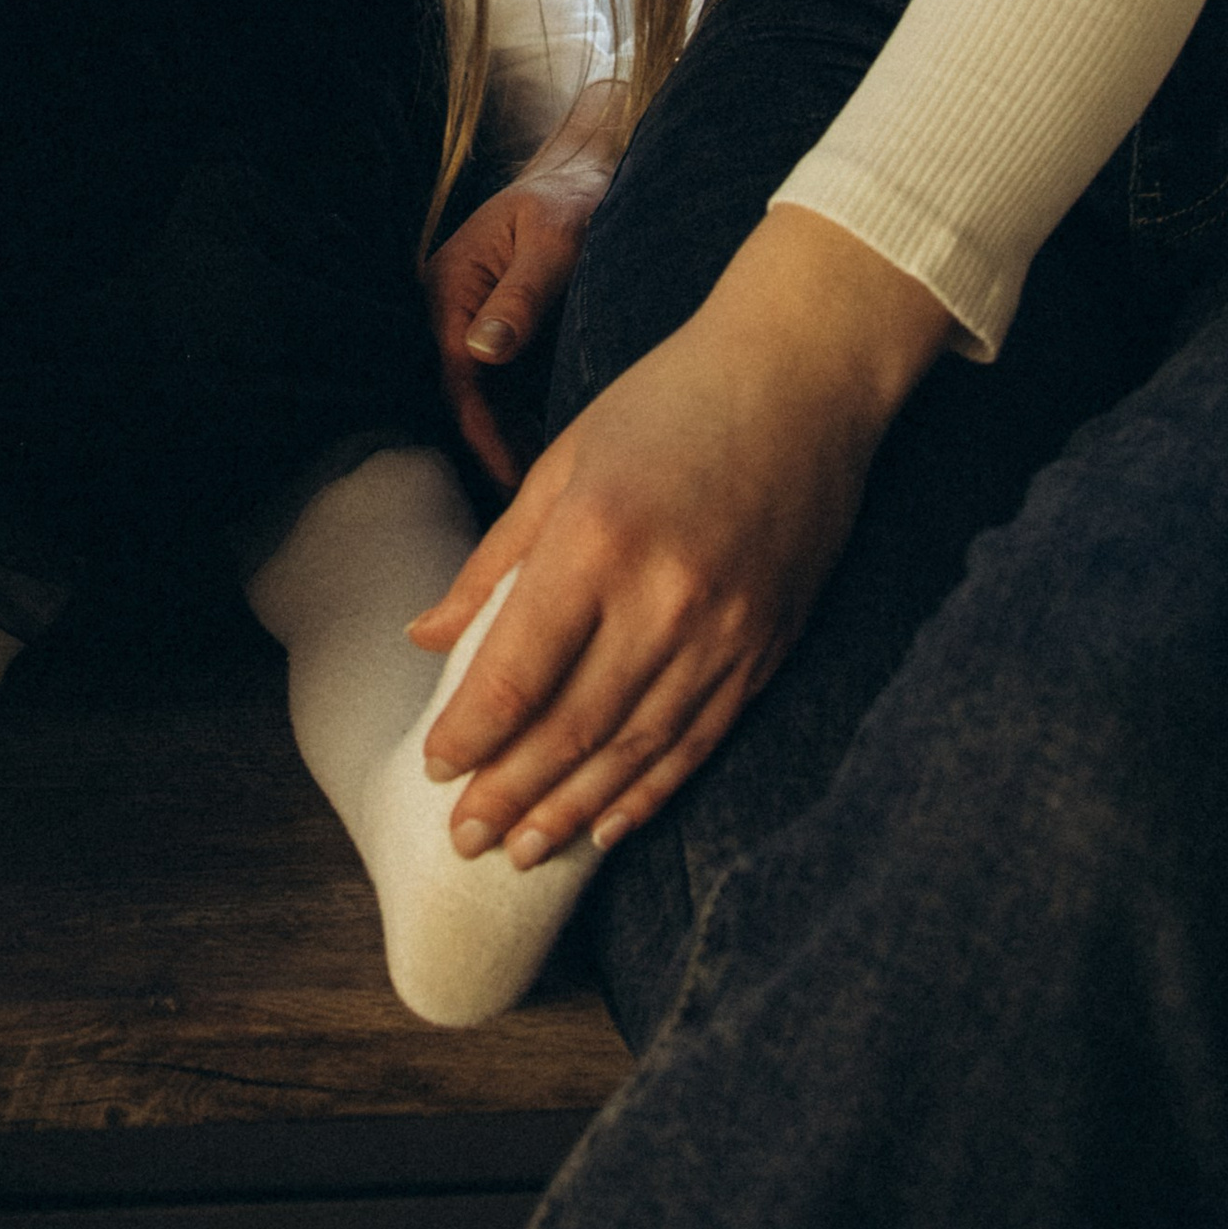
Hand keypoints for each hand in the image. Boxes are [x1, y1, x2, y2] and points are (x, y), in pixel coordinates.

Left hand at [411, 209, 949, 866]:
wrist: (800, 378)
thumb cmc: (666, 403)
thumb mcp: (562, 460)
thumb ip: (496, 558)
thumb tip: (427, 637)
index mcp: (597, 538)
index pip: (519, 667)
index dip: (472, 729)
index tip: (435, 765)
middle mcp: (664, 597)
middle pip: (574, 724)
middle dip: (511, 790)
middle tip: (464, 839)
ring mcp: (725, 630)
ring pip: (637, 748)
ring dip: (574, 808)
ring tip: (522, 850)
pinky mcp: (766, 647)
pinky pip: (701, 739)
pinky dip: (652, 790)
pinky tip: (609, 825)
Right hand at [425, 97, 620, 483]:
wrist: (592, 172)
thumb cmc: (575, 201)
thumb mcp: (555, 243)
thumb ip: (522, 296)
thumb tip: (482, 352)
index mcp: (452, 283)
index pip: (459, 373)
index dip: (485, 429)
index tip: (515, 477)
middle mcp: (453, 307)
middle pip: (466, 394)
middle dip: (495, 446)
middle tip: (532, 503)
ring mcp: (474, 320)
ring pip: (484, 396)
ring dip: (509, 439)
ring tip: (545, 490)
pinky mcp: (501, 330)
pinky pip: (503, 386)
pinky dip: (522, 420)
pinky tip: (552, 452)